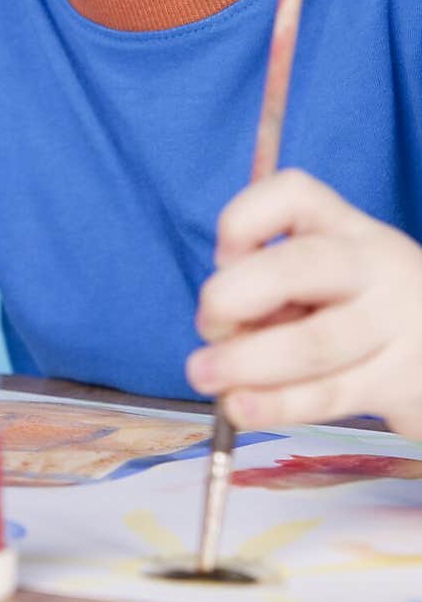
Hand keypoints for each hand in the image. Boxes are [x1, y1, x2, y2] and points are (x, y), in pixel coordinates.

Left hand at [185, 169, 421, 439]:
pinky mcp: (397, 382)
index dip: (242, 219)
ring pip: (312, 344)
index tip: (223, 255)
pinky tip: (239, 408)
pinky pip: (328, 395)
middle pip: (299, 267)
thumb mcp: (329, 272)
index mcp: (347, 227)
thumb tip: (217, 320)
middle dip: (233, 296)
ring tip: (203, 374)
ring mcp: (391, 324)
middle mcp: (373, 265)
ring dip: (244, 362)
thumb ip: (276, 282)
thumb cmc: (362, 306)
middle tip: (207, 323)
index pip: (293, 193)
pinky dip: (275, 405)